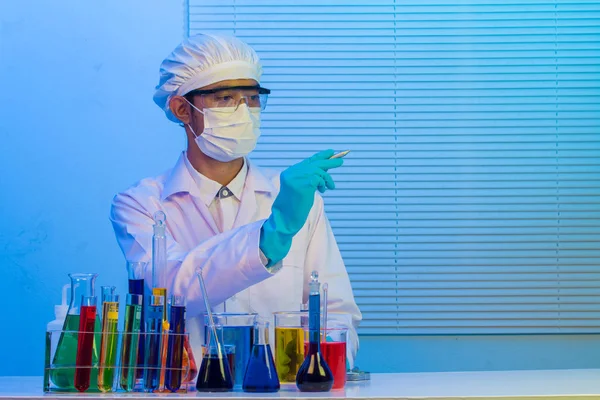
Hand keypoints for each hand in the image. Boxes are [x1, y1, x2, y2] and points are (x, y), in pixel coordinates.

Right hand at [260, 149, 342, 264]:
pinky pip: (319, 179)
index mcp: (290, 172)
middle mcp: (292, 172)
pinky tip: (322, 190)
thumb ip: (311, 176)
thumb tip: (327, 166)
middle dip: (329, 162)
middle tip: (341, 161)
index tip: (331, 152)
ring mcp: (296, 178)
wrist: (286, 218)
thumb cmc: (295, 205)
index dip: (321, 156)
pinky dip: (323, 184)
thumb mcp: (303, 187)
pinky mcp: (302, 185)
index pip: (308, 161)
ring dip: (327, 179)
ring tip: (329, 187)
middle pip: (314, 163)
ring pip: (318, 171)